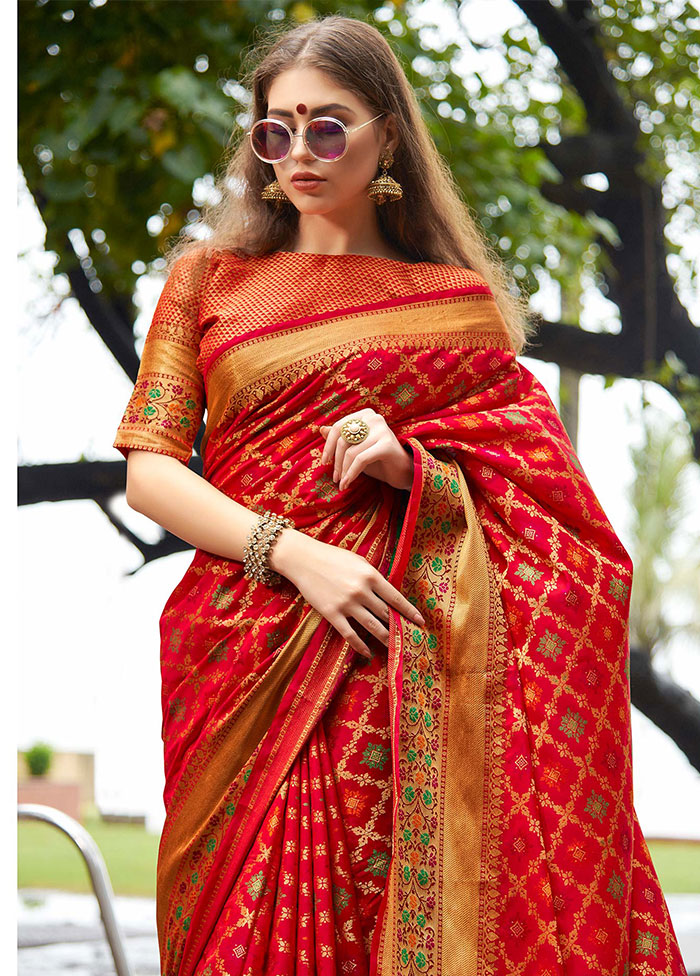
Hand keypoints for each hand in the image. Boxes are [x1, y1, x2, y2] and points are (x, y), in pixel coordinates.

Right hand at [270, 528, 425, 659]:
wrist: (303, 559)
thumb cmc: (332, 557)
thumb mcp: (358, 561)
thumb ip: (373, 577)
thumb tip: (387, 595)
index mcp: (370, 575)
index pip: (396, 598)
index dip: (410, 612)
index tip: (420, 622)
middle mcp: (361, 591)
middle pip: (386, 614)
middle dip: (398, 627)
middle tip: (408, 638)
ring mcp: (347, 603)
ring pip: (372, 626)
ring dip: (385, 638)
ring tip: (394, 648)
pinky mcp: (332, 613)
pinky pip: (350, 634)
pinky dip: (361, 645)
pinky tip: (368, 652)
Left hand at [319, 408, 413, 491]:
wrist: (404, 472)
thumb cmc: (378, 460)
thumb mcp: (356, 448)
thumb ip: (340, 438)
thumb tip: (321, 429)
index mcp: (365, 415)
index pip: (338, 427)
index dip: (328, 446)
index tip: (324, 462)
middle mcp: (374, 418)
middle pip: (342, 439)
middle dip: (336, 461)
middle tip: (335, 477)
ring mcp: (382, 429)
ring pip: (350, 452)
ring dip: (343, 471)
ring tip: (342, 483)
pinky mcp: (386, 444)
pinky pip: (361, 459)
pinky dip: (351, 473)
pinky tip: (348, 483)